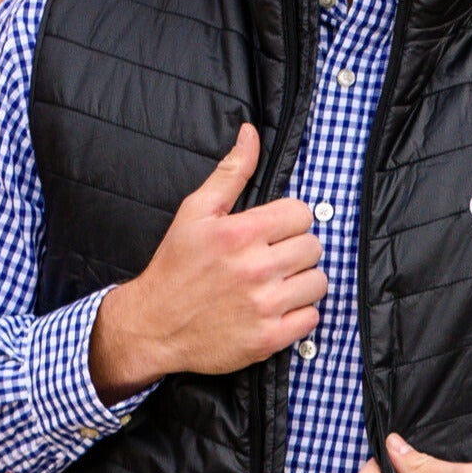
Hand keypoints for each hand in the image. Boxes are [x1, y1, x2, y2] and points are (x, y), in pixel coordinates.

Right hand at [85, 124, 322, 396]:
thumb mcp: (195, 212)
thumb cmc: (175, 266)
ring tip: (276, 283)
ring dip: (302, 282)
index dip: (289, 221)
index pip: (301, 214)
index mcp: (240, 233)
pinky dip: (299, 315)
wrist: (153, 325)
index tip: (273, 233)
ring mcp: (263, 306)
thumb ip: (230, 173)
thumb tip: (250, 134)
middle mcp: (255, 269)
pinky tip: (276, 308)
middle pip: (313, 247)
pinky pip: (312, 319)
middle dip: (295, 251)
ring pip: (318, 282)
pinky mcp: (268, 338)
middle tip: (272, 259)